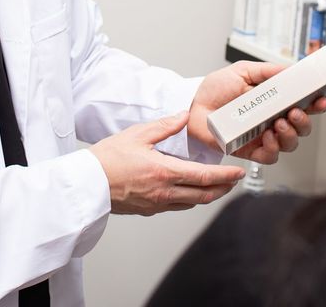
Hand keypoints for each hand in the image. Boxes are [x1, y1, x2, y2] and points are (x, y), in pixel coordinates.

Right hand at [88, 111, 245, 215]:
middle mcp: (164, 192)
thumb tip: (184, 116)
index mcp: (164, 172)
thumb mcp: (137, 134)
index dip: (226, 176)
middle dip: (223, 188)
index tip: (238, 173)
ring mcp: (156, 204)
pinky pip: (177, 206)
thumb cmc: (107, 159)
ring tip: (217, 186)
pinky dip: (190, 199)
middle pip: (204, 195)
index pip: (205, 177)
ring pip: (192, 203)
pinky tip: (189, 192)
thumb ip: (165, 126)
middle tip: (234, 181)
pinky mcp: (148, 210)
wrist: (87, 183)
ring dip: (208, 195)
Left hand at [188, 61, 325, 163]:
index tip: (321, 98)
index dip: (316, 103)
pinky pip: (270, 157)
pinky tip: (266, 138)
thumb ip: (267, 71)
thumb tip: (291, 69)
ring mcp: (263, 136)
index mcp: (274, 101)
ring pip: (290, 144)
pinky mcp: (250, 150)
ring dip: (290, 135)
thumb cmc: (215, 90)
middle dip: (304, 121)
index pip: (303, 104)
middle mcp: (272, 120)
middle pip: (302, 127)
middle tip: (295, 113)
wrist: (193, 106)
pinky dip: (272, 149)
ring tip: (279, 124)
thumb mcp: (242, 71)